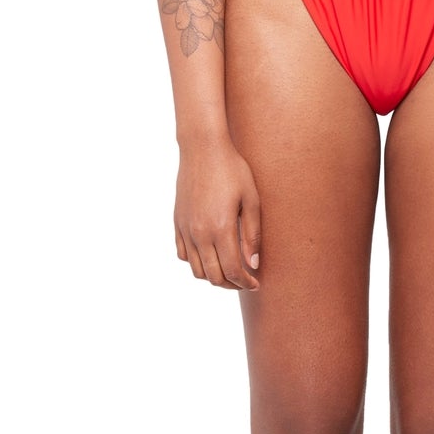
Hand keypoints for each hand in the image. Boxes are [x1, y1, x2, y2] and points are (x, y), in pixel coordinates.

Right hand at [174, 136, 261, 290]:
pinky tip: (210, 255)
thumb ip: (252, 234)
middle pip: (213, 276)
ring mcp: (186, 229)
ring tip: (229, 272)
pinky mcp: (177, 223)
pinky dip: (196, 263)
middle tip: (246, 281)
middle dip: (231, 285)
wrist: (202, 148)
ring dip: (213, 277)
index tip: (256, 283)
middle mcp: (200, 233)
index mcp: (221, 228)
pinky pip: (183, 254)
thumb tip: (253, 263)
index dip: (246, 282)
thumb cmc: (232, 169)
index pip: (233, 270)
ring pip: (196, 270)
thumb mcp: (251, 200)